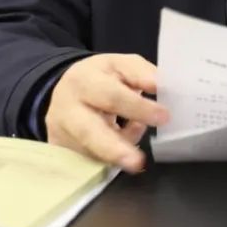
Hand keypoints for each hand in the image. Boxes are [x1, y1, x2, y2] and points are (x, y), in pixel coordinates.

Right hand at [45, 53, 169, 172]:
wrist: (64, 89)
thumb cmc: (99, 77)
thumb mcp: (119, 65)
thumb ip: (141, 73)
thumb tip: (161, 86)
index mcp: (84, 80)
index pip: (111, 96)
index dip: (138, 107)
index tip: (163, 117)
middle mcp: (68, 109)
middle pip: (89, 132)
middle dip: (115, 148)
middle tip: (138, 162)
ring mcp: (62, 134)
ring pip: (89, 152)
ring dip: (116, 157)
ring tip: (136, 161)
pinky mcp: (63, 151)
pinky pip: (90, 160)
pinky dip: (111, 159)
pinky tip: (123, 151)